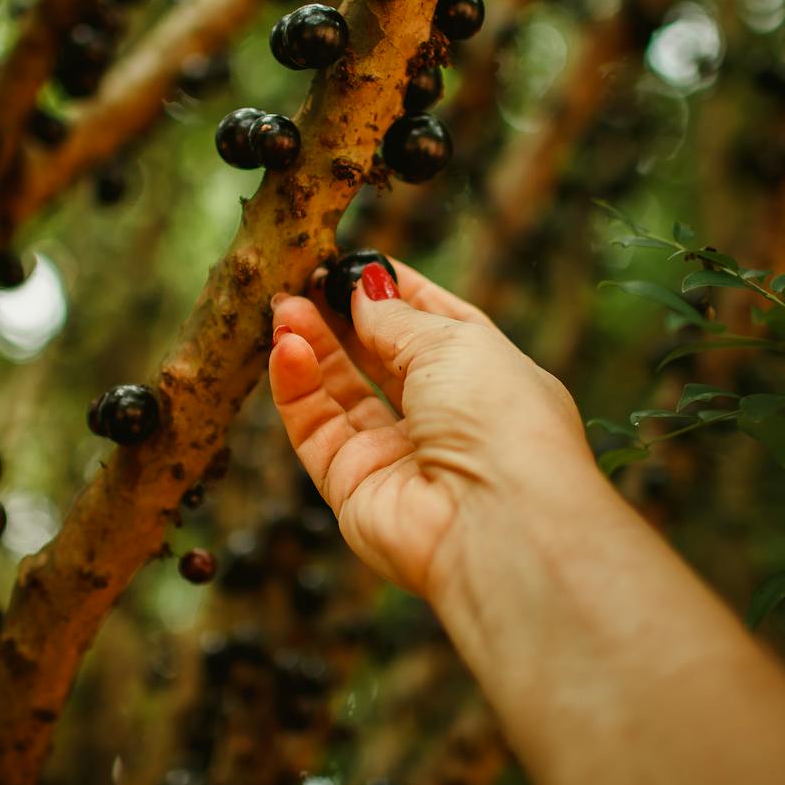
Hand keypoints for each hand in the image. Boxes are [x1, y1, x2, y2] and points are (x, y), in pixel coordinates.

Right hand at [267, 257, 601, 596]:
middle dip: (342, 317)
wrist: (499, 524)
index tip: (355, 260)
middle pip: (382, 360)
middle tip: (304, 278)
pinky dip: (297, 388)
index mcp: (489, 380)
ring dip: (311, 346)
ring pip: (342, 394)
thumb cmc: (501, 421)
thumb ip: (399, 316)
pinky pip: (316, 430)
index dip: (396, 292)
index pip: (437, 326)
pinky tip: (285, 347)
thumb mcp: (455, 343)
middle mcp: (447, 421)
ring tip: (283, 305)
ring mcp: (399, 458)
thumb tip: (364, 287)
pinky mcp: (354, 490)